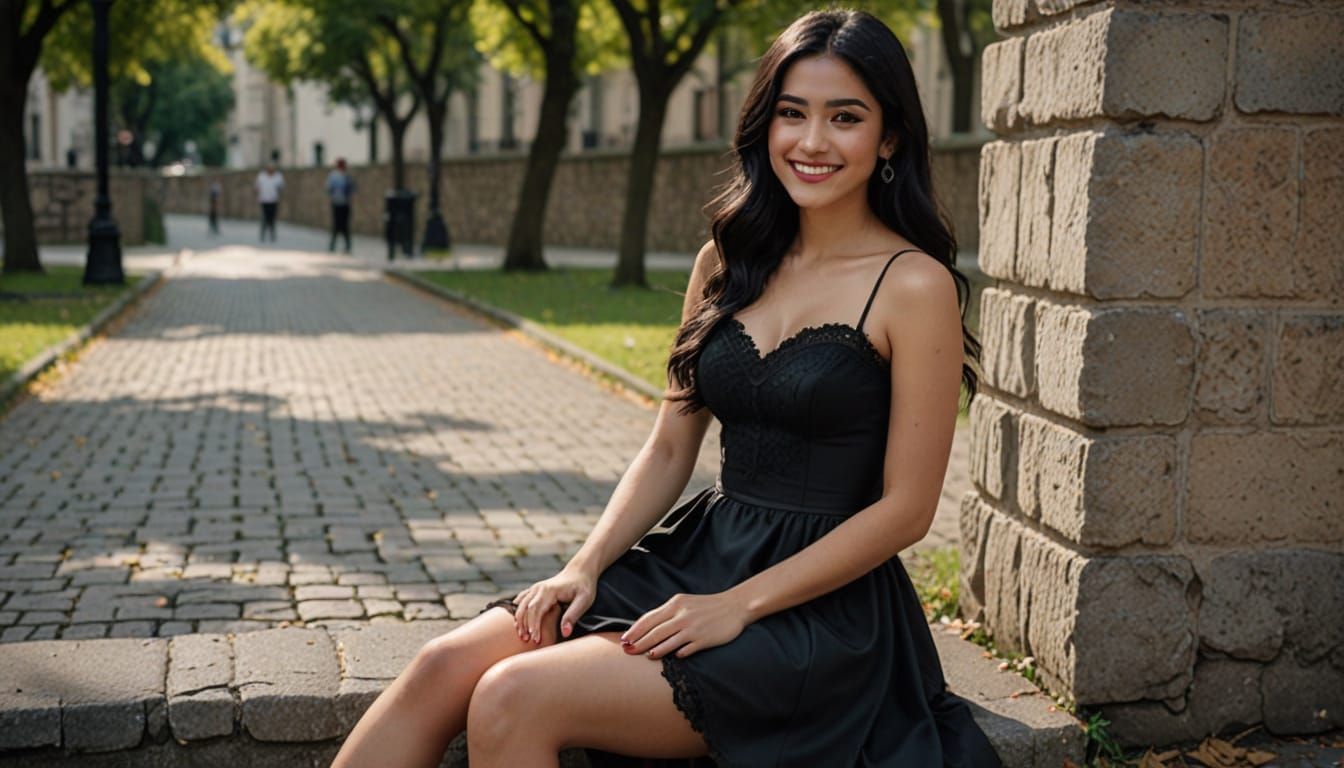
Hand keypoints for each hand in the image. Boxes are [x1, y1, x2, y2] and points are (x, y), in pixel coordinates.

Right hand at [510, 567, 596, 643]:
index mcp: (549, 590)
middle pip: (525, 608)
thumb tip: (565, 633)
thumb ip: (573, 616)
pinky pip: (521, 601)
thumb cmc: (584, 586)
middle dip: (524, 625)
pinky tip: (517, 622)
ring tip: (522, 636)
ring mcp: (535, 588)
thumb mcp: (584, 600)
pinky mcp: (535, 590)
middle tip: (526, 641)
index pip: (536, 610)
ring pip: (520, 605)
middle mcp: (539, 588)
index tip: (535, 640)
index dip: (534, 626)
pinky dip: (518, 612)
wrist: (580, 570)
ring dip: (519, 621)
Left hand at [620, 592, 746, 659]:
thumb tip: (646, 628)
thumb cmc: (705, 606)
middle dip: (638, 643)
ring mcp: (693, 628)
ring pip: (667, 642)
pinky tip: (672, 657)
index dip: (634, 630)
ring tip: (646, 656)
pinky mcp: (703, 639)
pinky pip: (686, 650)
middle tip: (627, 652)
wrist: (734, 606)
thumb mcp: (684, 603)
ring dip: (654, 650)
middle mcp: (682, 616)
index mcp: (675, 604)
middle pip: (654, 632)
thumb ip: (667, 613)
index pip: (649, 619)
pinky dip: (677, 654)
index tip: (623, 640)